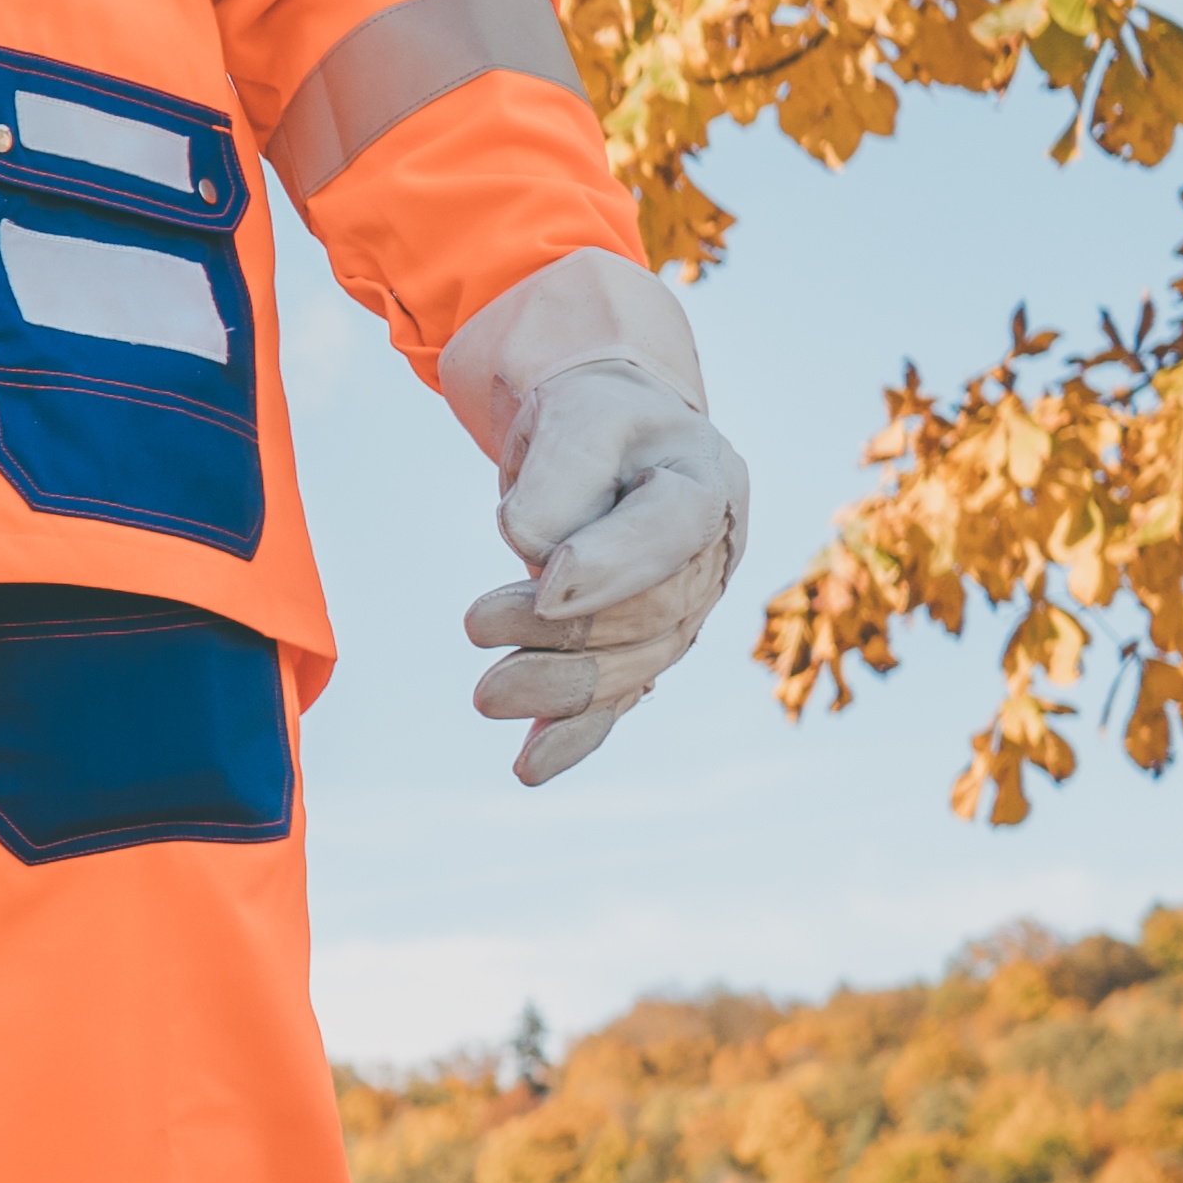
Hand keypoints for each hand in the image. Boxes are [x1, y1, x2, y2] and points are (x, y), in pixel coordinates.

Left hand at [439, 252, 752, 787]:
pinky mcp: (644, 645)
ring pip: (629, 664)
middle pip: (644, 610)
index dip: (610, 563)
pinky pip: (617, 699)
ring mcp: (682, 608)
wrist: (609, 435)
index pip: (669, 530)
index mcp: (705, 482)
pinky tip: (530, 768)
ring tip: (486, 696)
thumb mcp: (577, 414)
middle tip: (475, 622)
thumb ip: (562, 472)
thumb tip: (532, 544)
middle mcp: (707, 554)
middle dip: (560, 630)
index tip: (544, 583)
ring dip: (555, 686)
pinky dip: (574, 734)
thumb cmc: (592, 417)